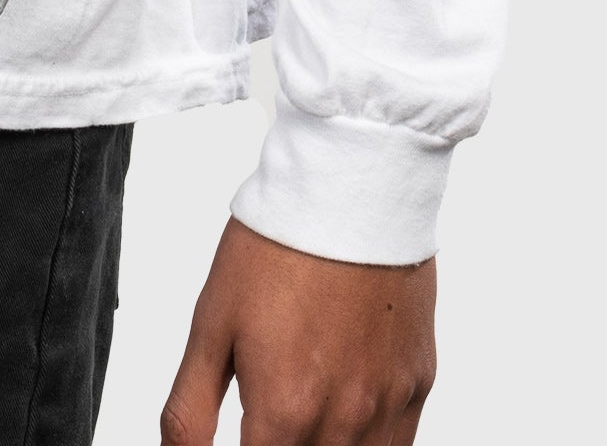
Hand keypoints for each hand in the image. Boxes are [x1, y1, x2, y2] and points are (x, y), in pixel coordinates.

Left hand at [161, 218, 435, 443]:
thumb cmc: (277, 247)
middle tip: (267, 424)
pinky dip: (367, 443)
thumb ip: (189, 413)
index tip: (244, 438)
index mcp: (285, 411)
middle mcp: (342, 421)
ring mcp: (386, 406)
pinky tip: (342, 412)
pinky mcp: (417, 384)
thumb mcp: (211, 324)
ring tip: (301, 412)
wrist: (349, 186)